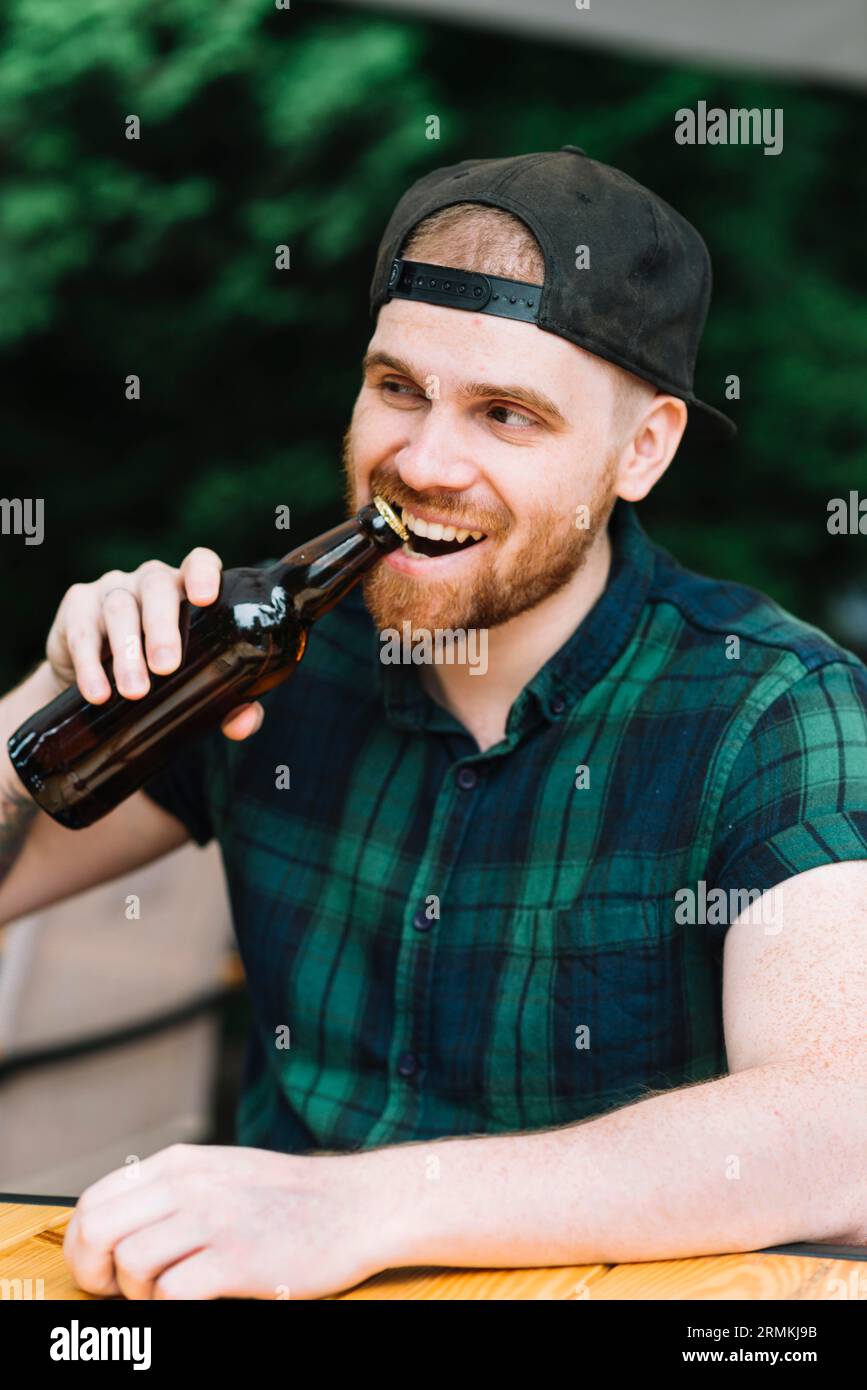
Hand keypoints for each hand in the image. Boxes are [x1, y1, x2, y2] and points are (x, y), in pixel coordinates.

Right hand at [45, 549, 262, 740]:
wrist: (97, 685)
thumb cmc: (160, 674)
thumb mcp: (194, 684)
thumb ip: (228, 702)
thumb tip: (242, 723)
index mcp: (186, 591)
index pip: (198, 563)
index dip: (202, 573)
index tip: (205, 598)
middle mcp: (150, 582)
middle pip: (157, 588)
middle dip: (163, 627)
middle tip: (167, 667)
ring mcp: (111, 590)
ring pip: (120, 609)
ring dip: (127, 652)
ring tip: (135, 691)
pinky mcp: (76, 607)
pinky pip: (81, 632)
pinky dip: (89, 665)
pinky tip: (98, 692)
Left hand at [63, 1142, 403, 1299]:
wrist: (358, 1205)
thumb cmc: (292, 1198)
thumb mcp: (224, 1172)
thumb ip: (175, 1190)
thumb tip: (118, 1229)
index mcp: (182, 1163)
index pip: (95, 1199)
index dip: (81, 1243)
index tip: (96, 1269)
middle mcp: (191, 1185)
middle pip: (99, 1230)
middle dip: (93, 1272)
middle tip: (115, 1292)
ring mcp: (214, 1221)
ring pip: (131, 1264)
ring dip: (139, 1294)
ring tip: (168, 1295)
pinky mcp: (237, 1260)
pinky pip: (173, 1295)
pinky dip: (172, 1309)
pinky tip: (197, 1302)